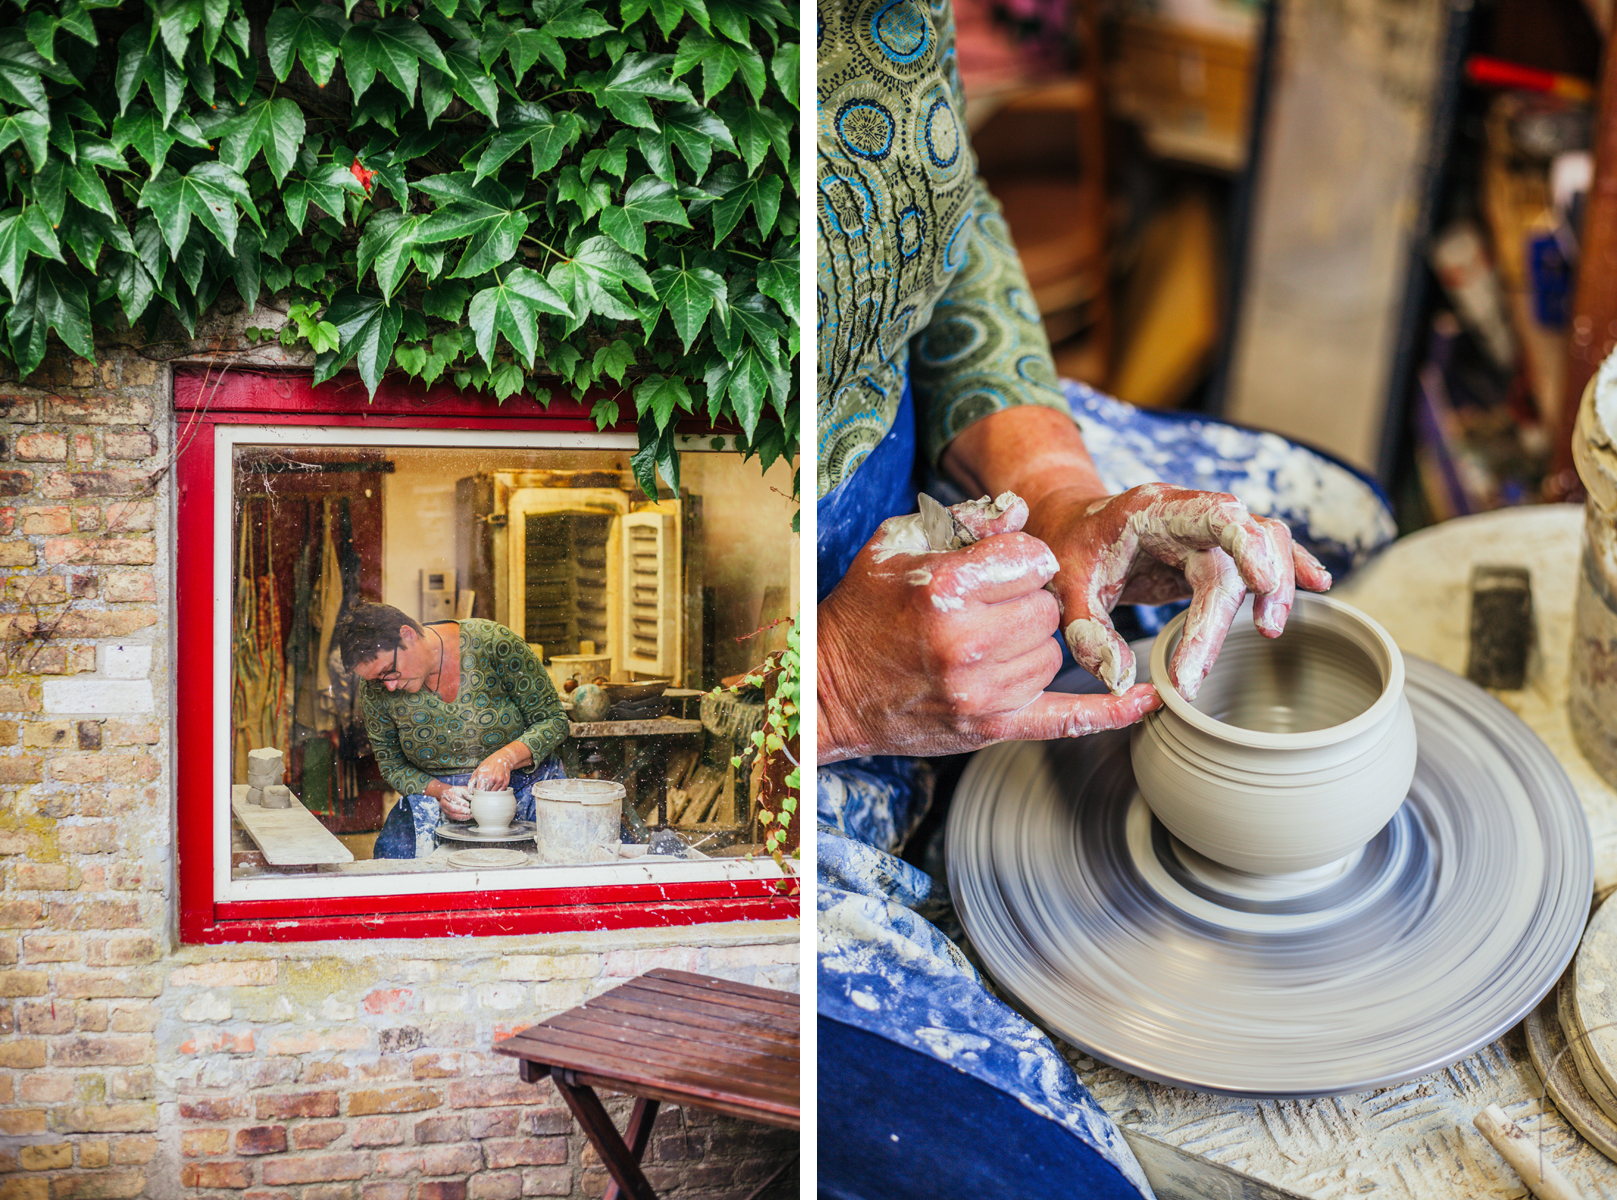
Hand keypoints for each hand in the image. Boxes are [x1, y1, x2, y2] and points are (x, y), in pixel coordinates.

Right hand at [438, 786, 472, 820]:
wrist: (451, 794)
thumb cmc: (458, 791)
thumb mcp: (463, 789)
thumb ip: (467, 792)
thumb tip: (471, 798)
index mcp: (446, 793)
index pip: (452, 798)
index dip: (460, 802)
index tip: (467, 804)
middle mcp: (443, 801)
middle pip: (451, 808)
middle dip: (462, 810)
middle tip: (470, 811)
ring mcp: (444, 809)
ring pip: (452, 814)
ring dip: (462, 816)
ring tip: (470, 815)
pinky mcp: (447, 814)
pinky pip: (454, 818)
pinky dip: (461, 818)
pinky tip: (468, 817)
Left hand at [468, 751, 511, 791]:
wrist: (502, 758)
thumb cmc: (489, 764)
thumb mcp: (477, 770)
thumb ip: (472, 782)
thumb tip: (470, 792)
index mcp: (482, 775)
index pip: (479, 791)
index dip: (478, 793)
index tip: (479, 792)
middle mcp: (491, 778)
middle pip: (486, 793)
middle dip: (485, 793)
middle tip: (485, 788)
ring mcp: (499, 781)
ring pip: (493, 794)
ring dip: (491, 792)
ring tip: (491, 785)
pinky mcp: (505, 782)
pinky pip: (500, 792)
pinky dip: (497, 791)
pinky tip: (496, 785)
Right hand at [818, 494, 1160, 761]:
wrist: (830, 690)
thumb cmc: (864, 610)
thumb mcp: (896, 546)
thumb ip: (962, 521)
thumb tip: (1023, 510)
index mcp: (946, 589)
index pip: (1032, 558)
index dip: (1019, 559)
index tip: (998, 568)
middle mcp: (967, 641)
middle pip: (1047, 607)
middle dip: (1024, 601)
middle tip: (986, 609)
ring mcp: (981, 690)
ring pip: (1054, 651)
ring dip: (1033, 642)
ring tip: (988, 642)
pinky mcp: (991, 727)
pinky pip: (1068, 717)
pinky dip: (1113, 710)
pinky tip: (1149, 698)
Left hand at [1024, 482, 1332, 699]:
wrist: (1070, 530)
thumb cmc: (1068, 555)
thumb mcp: (1065, 593)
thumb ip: (1088, 635)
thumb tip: (1123, 680)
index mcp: (1151, 510)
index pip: (1214, 514)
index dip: (1245, 543)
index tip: (1259, 585)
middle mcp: (1188, 512)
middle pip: (1240, 547)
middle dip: (1242, 602)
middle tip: (1212, 664)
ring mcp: (1206, 530)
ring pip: (1265, 543)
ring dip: (1277, 584)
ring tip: (1270, 631)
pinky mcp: (1216, 551)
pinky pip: (1264, 551)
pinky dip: (1290, 567)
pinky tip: (1318, 584)